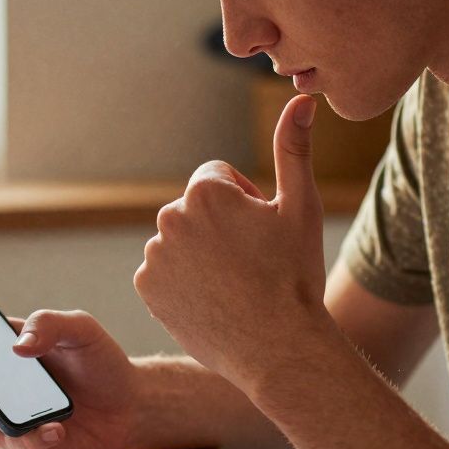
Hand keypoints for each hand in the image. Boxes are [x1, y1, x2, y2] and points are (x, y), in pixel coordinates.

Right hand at [0, 309, 139, 448]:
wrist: (130, 405)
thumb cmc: (100, 362)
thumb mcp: (81, 329)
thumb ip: (49, 324)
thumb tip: (17, 345)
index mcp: (3, 345)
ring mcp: (6, 411)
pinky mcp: (23, 440)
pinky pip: (9, 442)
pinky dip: (28, 435)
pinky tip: (53, 425)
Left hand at [133, 94, 334, 391]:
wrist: (278, 348)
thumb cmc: (295, 276)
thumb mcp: (301, 207)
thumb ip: (293, 148)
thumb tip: (302, 100)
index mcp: (204, 190)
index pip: (217, 179)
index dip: (245, 203)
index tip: (262, 233)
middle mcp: (169, 217)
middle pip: (196, 210)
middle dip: (220, 227)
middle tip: (252, 263)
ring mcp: (154, 254)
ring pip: (180, 241)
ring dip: (201, 254)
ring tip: (234, 286)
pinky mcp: (147, 288)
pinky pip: (164, 272)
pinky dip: (183, 282)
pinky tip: (213, 301)